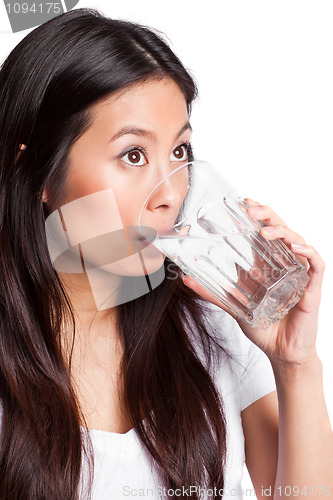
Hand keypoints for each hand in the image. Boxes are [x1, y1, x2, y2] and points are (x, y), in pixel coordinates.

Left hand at [182, 198, 324, 366]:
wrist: (281, 352)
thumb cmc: (263, 327)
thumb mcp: (235, 305)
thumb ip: (214, 292)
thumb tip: (187, 279)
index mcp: (270, 264)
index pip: (266, 231)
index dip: (258, 214)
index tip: (243, 202)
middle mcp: (286, 264)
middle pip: (281, 230)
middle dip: (267, 215)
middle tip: (250, 209)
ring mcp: (300, 274)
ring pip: (298, 241)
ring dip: (282, 231)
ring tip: (265, 230)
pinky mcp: (312, 289)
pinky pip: (316, 265)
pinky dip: (308, 253)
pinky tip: (296, 248)